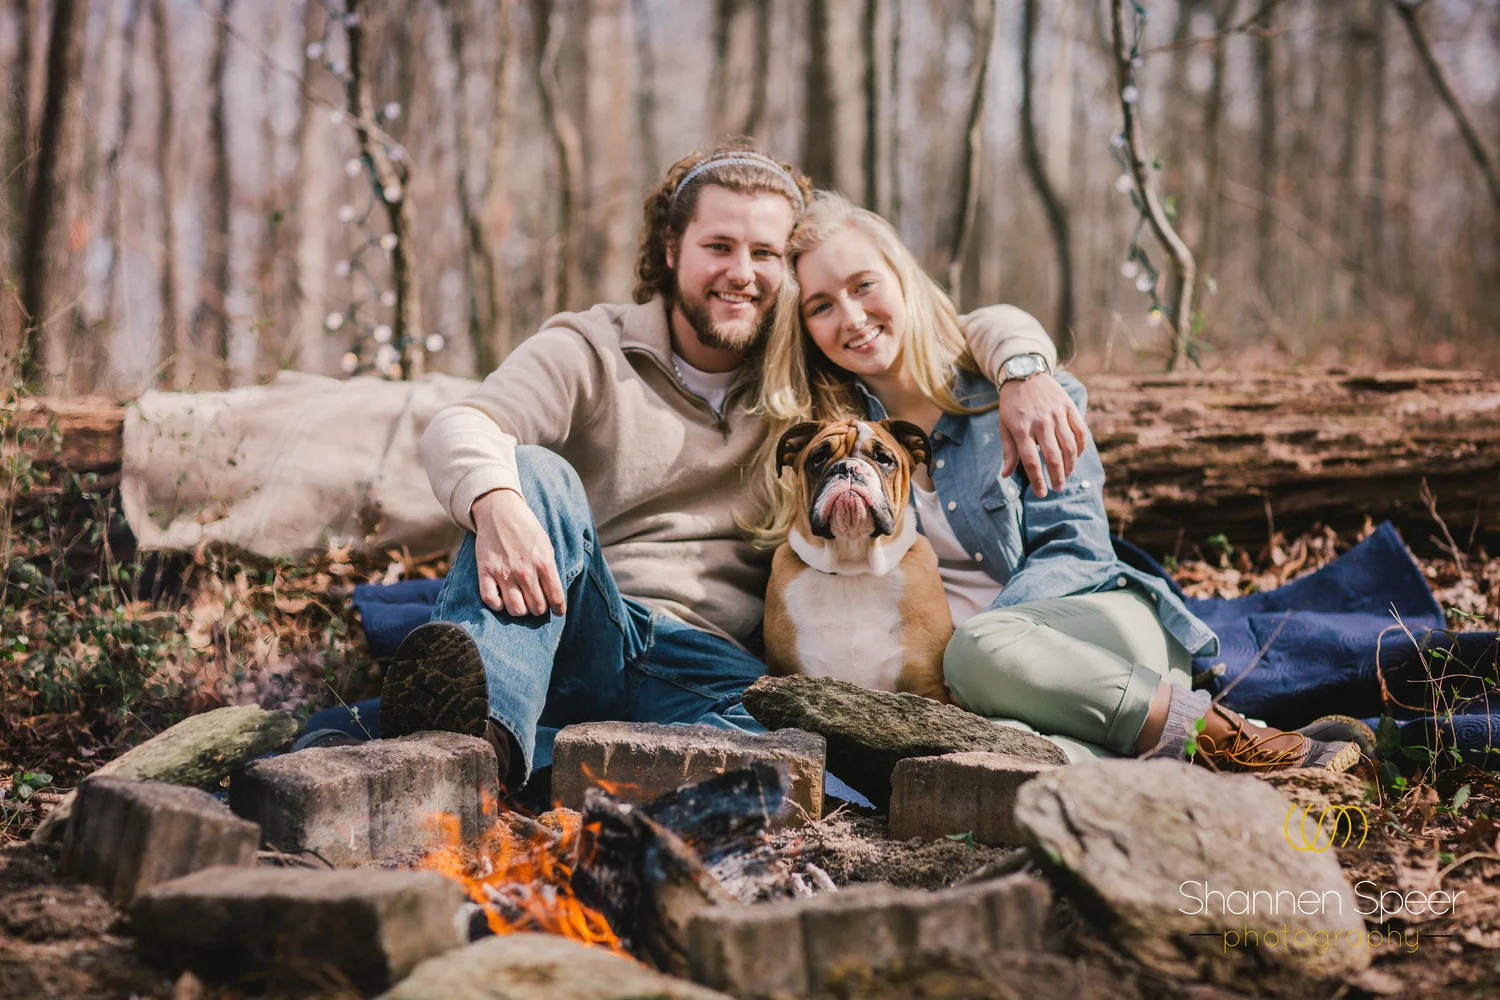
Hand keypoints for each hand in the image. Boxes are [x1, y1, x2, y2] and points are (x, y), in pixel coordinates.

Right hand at [470, 488, 566, 616]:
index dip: (558, 609)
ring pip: (515, 610)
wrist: (500, 511)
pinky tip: (502, 598)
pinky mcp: (485, 572)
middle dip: (538, 608)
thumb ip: (550, 570)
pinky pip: (491, 601)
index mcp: (544, 563)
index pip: (556, 598)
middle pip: (536, 608)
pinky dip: (497, 605)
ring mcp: (504, 572)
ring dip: (520, 609)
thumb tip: (553, 596)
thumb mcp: (546, 546)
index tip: (557, 611)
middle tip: (536, 602)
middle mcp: (525, 571)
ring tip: (520, 601)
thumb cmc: (526, 529)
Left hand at [997, 374, 1088, 497]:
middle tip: (1058, 488)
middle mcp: (1040, 423)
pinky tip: (1077, 456)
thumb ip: (1008, 451)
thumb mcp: (1004, 426)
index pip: (1031, 462)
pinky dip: (1081, 446)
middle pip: (1053, 457)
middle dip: (1057, 477)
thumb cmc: (1011, 405)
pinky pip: (1080, 430)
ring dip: (1070, 465)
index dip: (1037, 481)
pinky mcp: (1068, 406)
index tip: (1042, 493)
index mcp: (1021, 429)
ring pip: (1069, 446)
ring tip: (1067, 475)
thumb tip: (1006, 475)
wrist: (1024, 373)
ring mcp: (1056, 414)